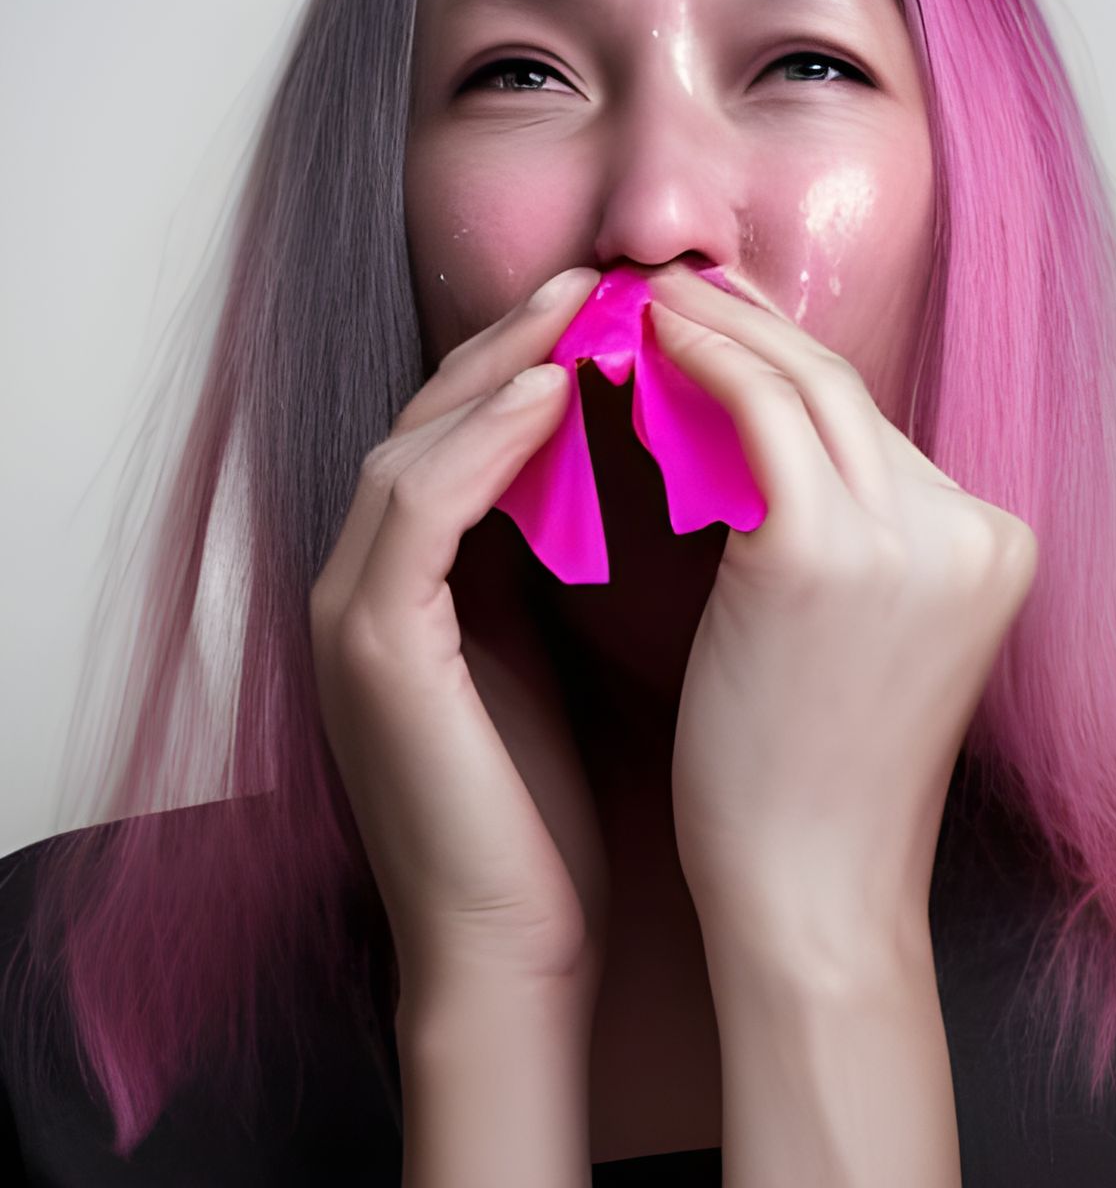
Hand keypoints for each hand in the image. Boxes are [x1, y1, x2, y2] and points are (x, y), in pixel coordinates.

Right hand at [309, 265, 608, 995]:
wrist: (517, 948)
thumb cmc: (556, 807)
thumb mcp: (559, 650)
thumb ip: (563, 552)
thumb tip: (650, 456)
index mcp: (419, 583)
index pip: (466, 434)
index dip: (531, 355)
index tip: (618, 305)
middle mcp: (368, 584)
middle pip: (435, 417)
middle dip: (514, 336)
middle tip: (599, 274)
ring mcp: (358, 613)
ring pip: (418, 444)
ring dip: (498, 363)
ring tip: (583, 304)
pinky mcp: (375, 649)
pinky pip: (422, 510)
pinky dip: (483, 442)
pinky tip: (553, 391)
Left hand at [645, 267, 1038, 958]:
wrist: (814, 898)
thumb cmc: (816, 779)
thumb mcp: (866, 634)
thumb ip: (848, 532)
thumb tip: (757, 433)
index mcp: (992, 545)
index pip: (875, 428)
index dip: (792, 362)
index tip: (726, 322)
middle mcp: (972, 527)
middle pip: (847, 389)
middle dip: (755, 323)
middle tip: (679, 283)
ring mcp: (913, 536)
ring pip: (804, 382)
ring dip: (719, 326)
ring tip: (649, 298)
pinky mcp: (829, 551)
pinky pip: (756, 412)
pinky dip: (700, 362)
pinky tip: (646, 343)